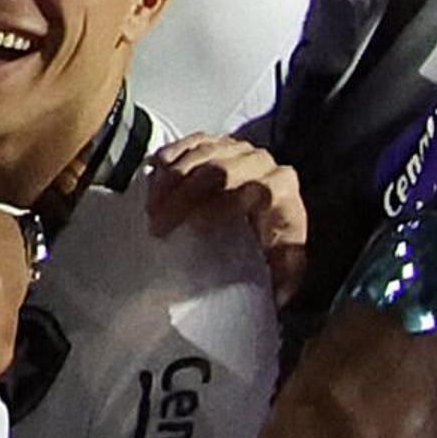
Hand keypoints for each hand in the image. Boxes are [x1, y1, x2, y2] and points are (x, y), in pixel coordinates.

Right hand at [149, 133, 308, 298]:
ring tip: (151, 208)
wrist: (274, 201)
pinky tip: (154, 175)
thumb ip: (284, 274)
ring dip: (169, 181)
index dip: (221, 204)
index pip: (253, 189)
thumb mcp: (285, 256)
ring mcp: (236, 147)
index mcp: (282, 189)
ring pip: (199, 154)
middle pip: (219, 170)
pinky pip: (188, 142)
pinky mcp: (215, 140)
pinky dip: (168, 158)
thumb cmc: (275, 234)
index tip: (194, 225)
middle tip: (158, 223)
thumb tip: (277, 297)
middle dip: (183, 196)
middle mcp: (261, 162)